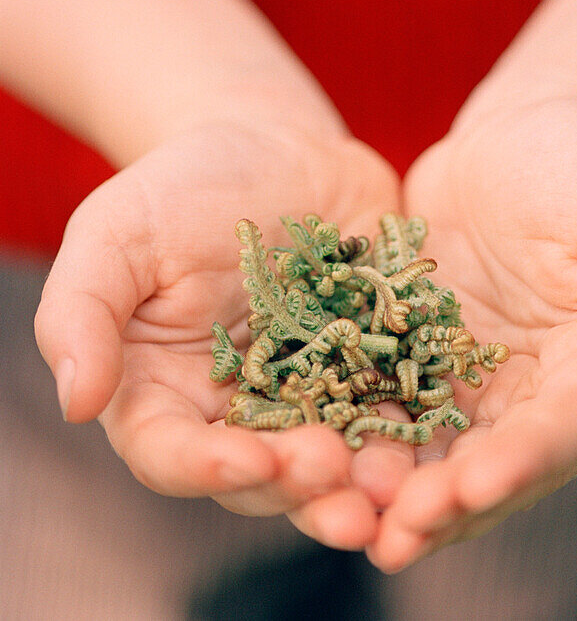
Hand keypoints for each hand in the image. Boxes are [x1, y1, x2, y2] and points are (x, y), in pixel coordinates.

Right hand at [34, 116, 398, 542]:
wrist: (274, 147)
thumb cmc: (180, 186)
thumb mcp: (118, 232)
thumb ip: (83, 310)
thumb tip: (75, 400)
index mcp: (164, 395)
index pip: (174, 453)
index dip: (206, 467)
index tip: (247, 458)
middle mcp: (239, 413)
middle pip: (264, 472)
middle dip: (299, 488)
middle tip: (336, 486)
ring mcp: (312, 395)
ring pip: (335, 458)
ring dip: (363, 483)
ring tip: (397, 489)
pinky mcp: (373, 368)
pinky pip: (396, 406)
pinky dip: (415, 427)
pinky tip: (441, 435)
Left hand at [367, 98, 576, 569]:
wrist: (520, 132)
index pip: (561, 430)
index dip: (521, 463)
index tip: (474, 486)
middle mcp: (531, 391)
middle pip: (490, 461)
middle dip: (445, 502)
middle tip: (396, 534)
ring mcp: (468, 374)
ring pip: (430, 446)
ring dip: (391, 485)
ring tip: (344, 512)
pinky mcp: (415, 349)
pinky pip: (382, 395)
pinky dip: (352, 427)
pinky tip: (310, 448)